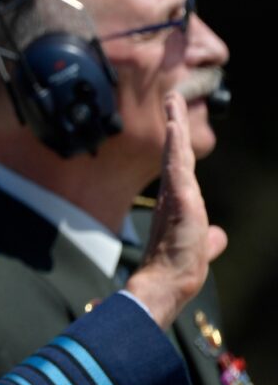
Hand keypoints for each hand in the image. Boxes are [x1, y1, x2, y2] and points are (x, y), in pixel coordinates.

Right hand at [124, 93, 227, 327]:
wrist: (164, 286)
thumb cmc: (177, 270)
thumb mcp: (202, 249)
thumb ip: (210, 240)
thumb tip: (219, 236)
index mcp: (177, 204)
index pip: (180, 168)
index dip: (178, 145)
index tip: (175, 122)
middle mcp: (173, 195)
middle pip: (174, 153)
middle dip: (174, 124)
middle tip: (173, 98)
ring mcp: (174, 196)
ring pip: (175, 154)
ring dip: (175, 126)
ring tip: (174, 102)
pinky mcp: (179, 201)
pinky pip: (177, 167)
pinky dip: (175, 146)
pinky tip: (174, 127)